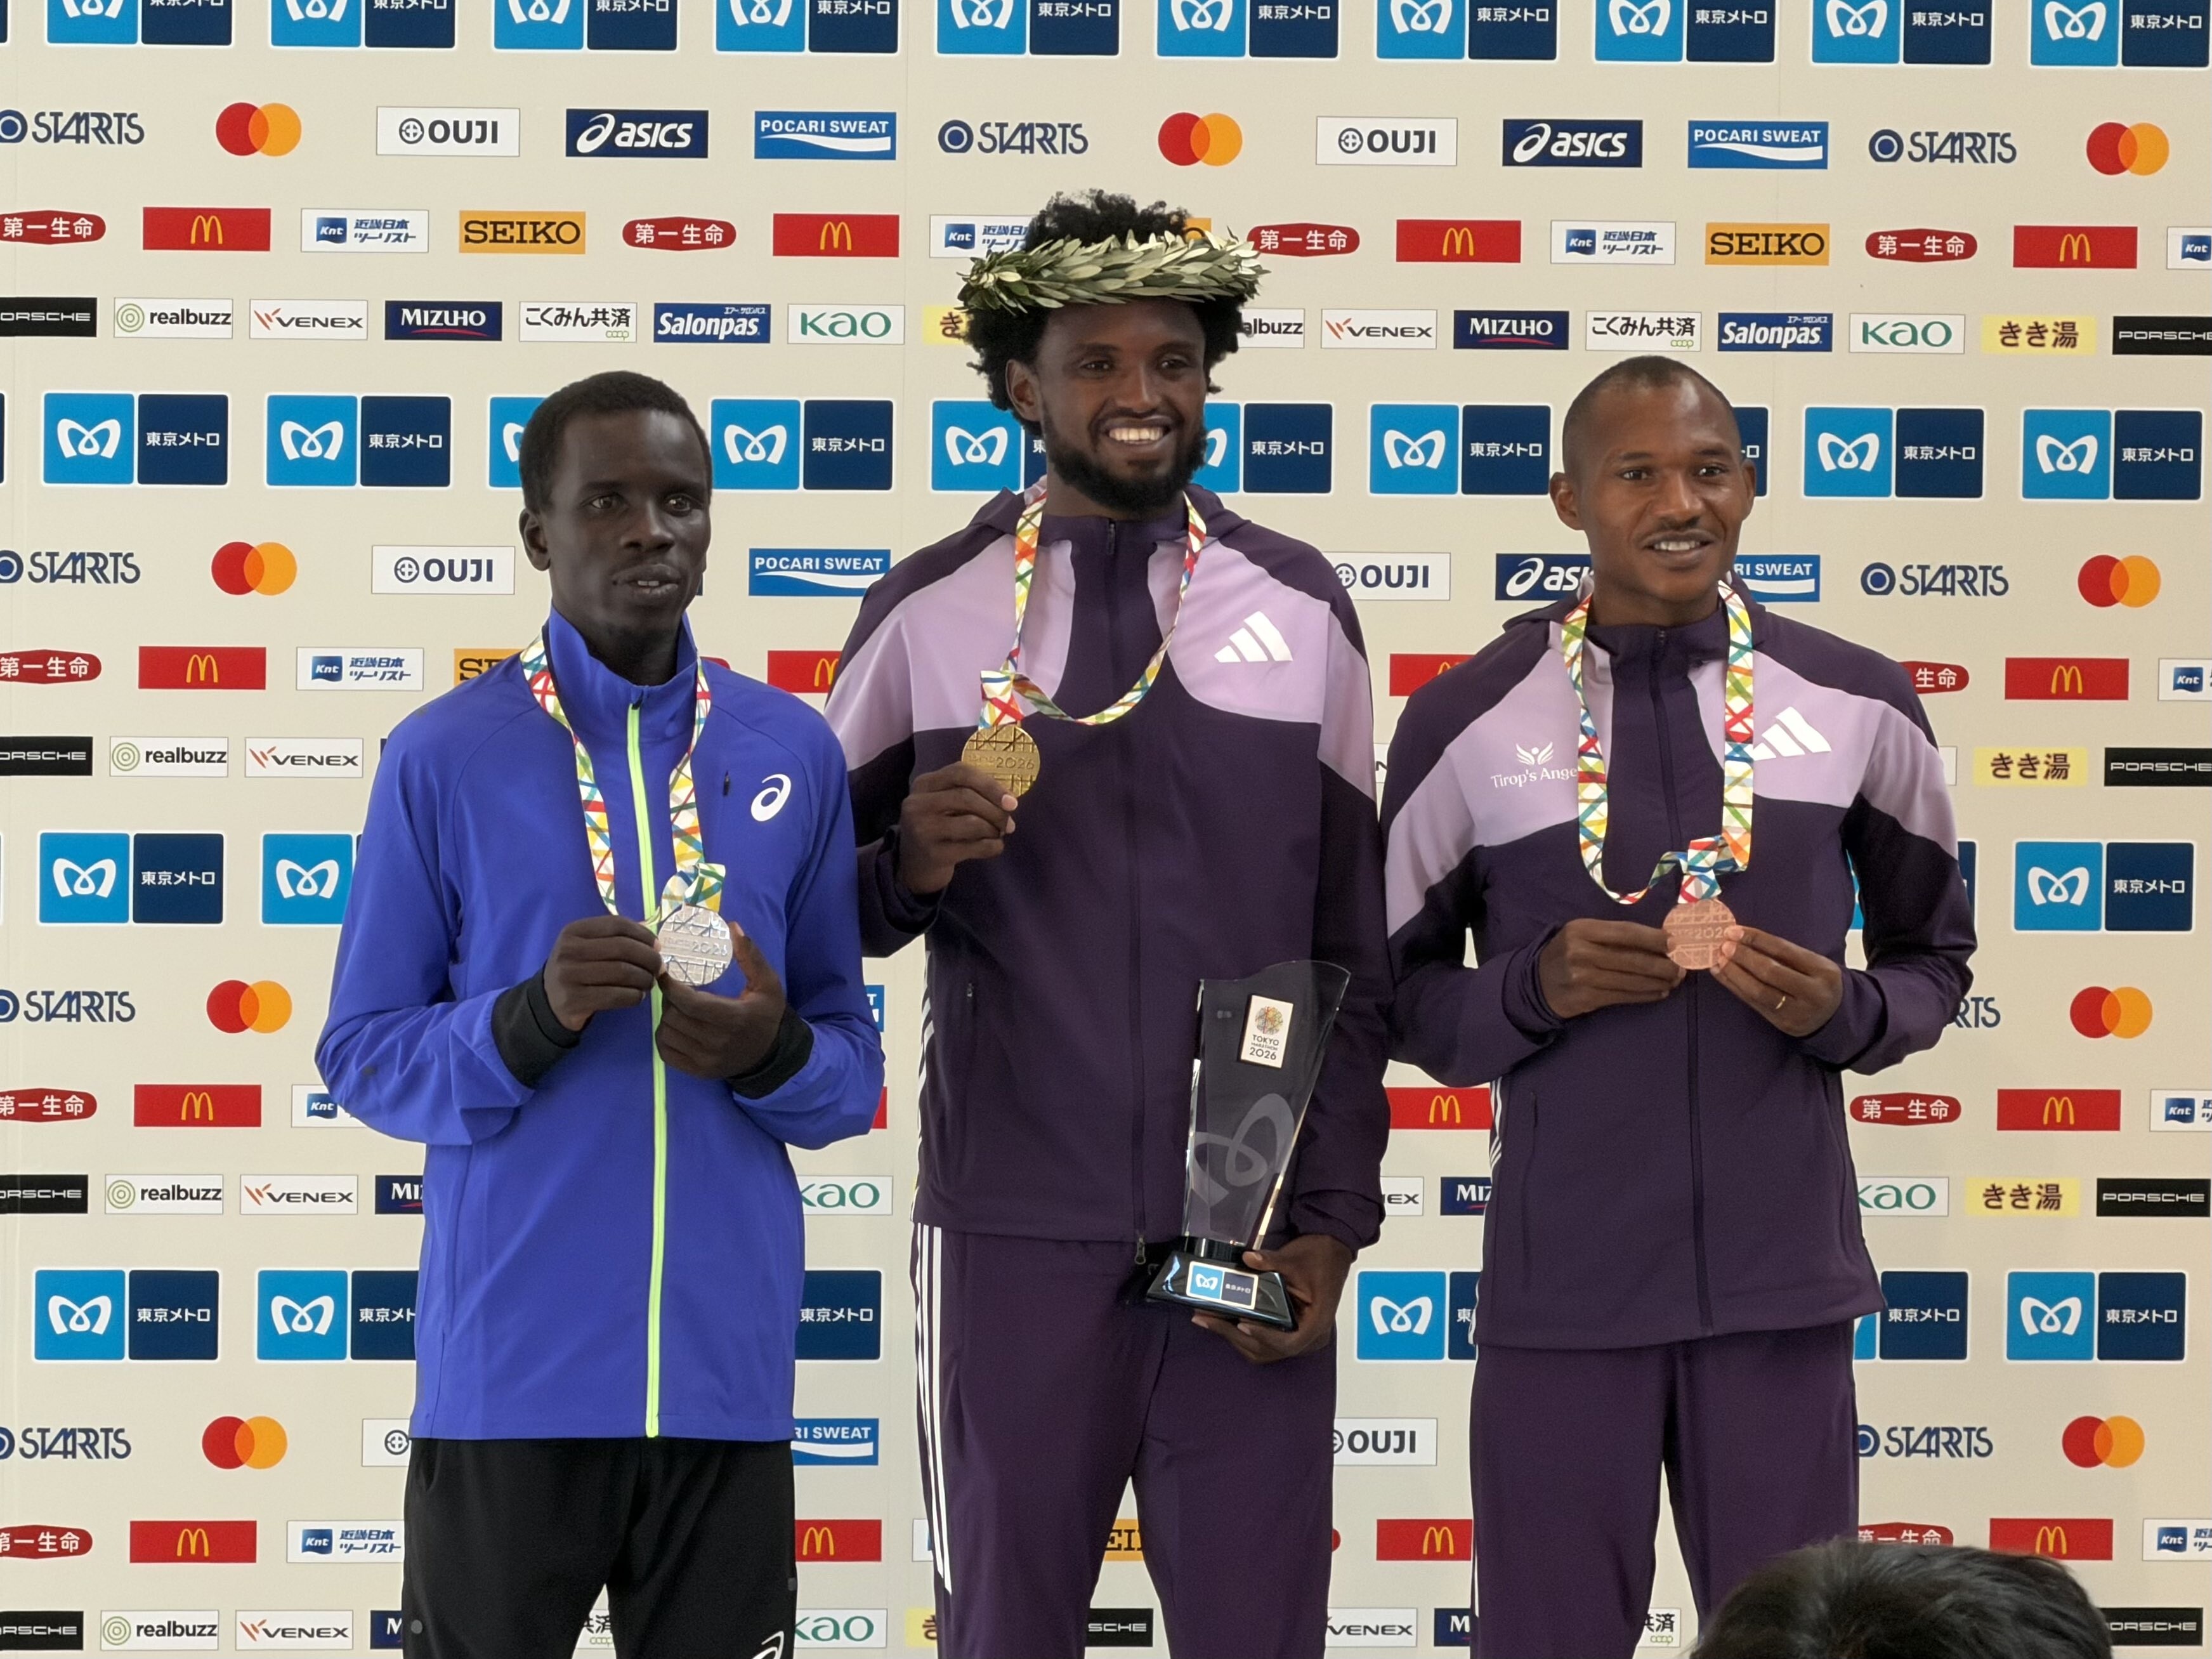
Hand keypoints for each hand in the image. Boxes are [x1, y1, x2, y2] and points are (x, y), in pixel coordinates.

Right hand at [543, 914, 662, 1032]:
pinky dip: (634, 996)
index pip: (617, 925)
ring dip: (644, 978)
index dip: (643, 934)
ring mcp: (569, 975)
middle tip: (659, 967)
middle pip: (623, 948)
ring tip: (649, 982)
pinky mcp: (574, 1000)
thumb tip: (651, 936)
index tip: (657, 945)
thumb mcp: (587, 946)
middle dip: (649, 958)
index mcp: (574, 931)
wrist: (549, 1001)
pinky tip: (637, 996)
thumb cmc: (577, 969)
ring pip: (622, 972)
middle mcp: (569, 950)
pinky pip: (616, 996)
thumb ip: (614, 937)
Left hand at [656, 926, 788, 1080]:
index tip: (665, 973)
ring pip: (666, 1033)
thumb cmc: (766, 1014)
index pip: (690, 1003)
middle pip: (674, 1016)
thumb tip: (733, 927)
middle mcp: (717, 1043)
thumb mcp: (768, 983)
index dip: (672, 987)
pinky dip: (665, 1036)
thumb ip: (751, 956)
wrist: (769, 1055)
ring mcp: (705, 1060)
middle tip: (676, 989)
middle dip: (670, 999)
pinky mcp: (697, 1071)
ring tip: (678, 1007)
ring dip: (667, 1016)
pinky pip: (665, 1051)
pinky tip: (676, 1026)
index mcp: (734, 1018)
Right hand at [896, 762, 1018, 894]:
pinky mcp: (933, 854)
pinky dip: (992, 847)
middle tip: (1009, 823)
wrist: (914, 865)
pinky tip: (994, 847)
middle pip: (967, 796)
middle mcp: (918, 803)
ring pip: (972, 823)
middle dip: (996, 810)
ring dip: (994, 830)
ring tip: (997, 835)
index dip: (990, 784)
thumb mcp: (945, 804)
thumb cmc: (938, 828)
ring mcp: (923, 829)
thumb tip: (1009, 800)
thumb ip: (971, 793)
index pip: (961, 772)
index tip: (1012, 800)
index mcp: (924, 783)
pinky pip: (975, 847)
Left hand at [1192, 1234, 1354, 1365]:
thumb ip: (1272, 1261)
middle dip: (1236, 1336)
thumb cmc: (1321, 1256)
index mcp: (1317, 1322)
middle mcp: (1311, 1337)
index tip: (1242, 1323)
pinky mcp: (1292, 1332)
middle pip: (1270, 1350)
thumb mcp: (1295, 1258)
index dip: (1264, 1336)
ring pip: (1265, 1350)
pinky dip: (1246, 1335)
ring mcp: (1302, 1337)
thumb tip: (1247, 1259)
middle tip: (1207, 1320)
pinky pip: (1266, 1343)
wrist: (1333, 1251)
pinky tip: (1225, 1321)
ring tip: (1209, 1321)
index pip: (1289, 1343)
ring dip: (1237, 1338)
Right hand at [1537, 918, 1684, 1018]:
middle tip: (1682, 967)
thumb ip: (1612, 936)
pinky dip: (1645, 995)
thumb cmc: (1567, 953)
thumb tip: (1657, 941)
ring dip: (1658, 981)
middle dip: (1662, 964)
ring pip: (1631, 980)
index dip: (1654, 938)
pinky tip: (1659, 992)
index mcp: (1582, 930)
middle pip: (1632, 959)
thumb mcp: (1583, 935)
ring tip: (1675, 980)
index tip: (1676, 942)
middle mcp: (1581, 952)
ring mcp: (1583, 977)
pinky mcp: (1586, 998)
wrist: (1536, 983)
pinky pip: (1624, 996)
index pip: (1626, 932)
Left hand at [1713, 925, 1843, 1036]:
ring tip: (1719, 960)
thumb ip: (1786, 953)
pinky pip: (1753, 1003)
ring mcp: (1796, 1012)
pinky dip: (1735, 987)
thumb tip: (1744, 937)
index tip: (1734, 931)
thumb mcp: (1814, 963)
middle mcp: (1812, 993)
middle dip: (1743, 957)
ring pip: (1758, 992)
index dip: (1757, 940)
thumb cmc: (1818, 981)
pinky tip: (1722, 975)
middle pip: (1770, 973)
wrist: (1834, 1015)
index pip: (1785, 951)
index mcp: (1823, 971)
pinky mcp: (1782, 1024)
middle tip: (1724, 946)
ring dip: (1734, 974)